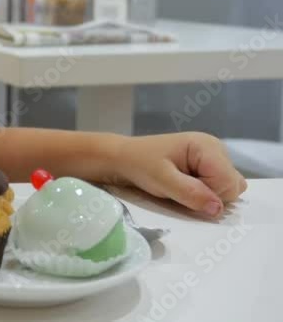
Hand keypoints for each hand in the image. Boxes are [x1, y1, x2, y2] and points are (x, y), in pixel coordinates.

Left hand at [113, 132, 246, 217]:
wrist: (124, 158)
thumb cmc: (140, 165)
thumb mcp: (161, 180)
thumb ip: (190, 193)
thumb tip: (218, 209)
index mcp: (207, 146)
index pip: (228, 183)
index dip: (208, 194)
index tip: (182, 188)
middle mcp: (217, 149)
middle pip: (232, 186)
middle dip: (209, 195)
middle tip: (180, 186)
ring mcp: (215, 157)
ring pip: (229, 188)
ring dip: (208, 194)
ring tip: (182, 185)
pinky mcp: (209, 166)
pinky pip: (221, 187)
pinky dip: (206, 192)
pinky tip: (187, 185)